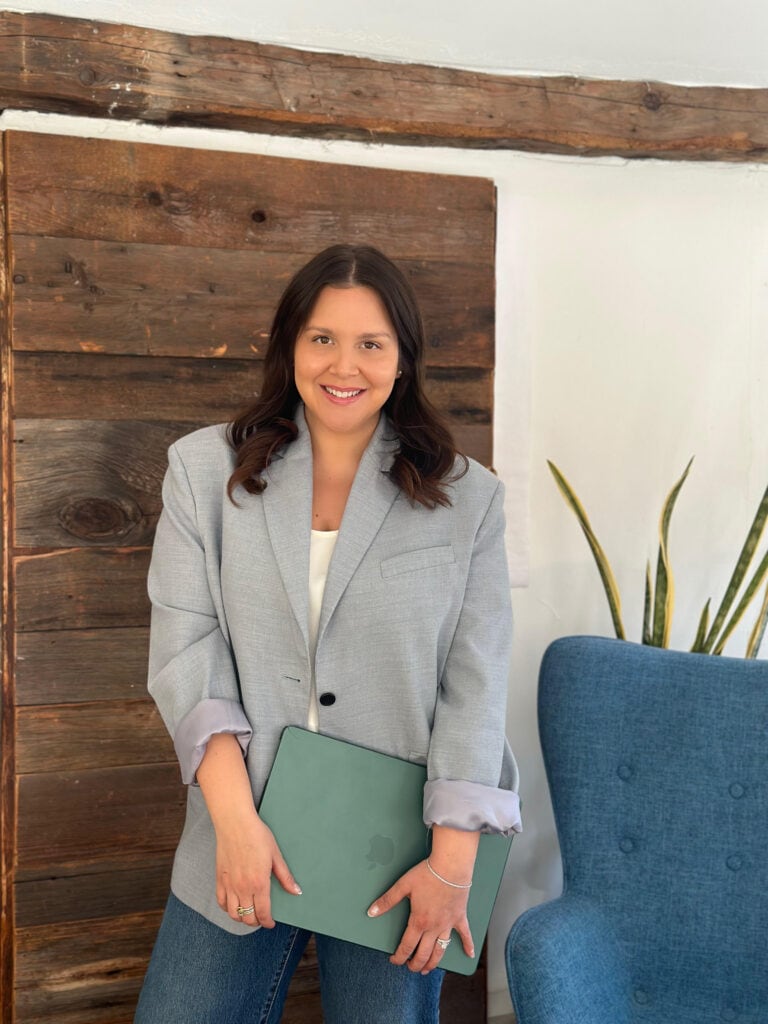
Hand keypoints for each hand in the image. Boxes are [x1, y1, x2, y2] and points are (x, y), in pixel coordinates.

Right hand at [215, 812, 301, 927]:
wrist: (234, 822)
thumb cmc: (256, 835)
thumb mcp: (275, 854)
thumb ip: (285, 876)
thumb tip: (296, 891)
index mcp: (259, 882)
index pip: (263, 913)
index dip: (267, 922)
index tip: (270, 923)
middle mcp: (243, 887)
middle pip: (248, 917)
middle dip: (256, 922)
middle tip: (261, 919)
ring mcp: (229, 884)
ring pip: (233, 913)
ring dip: (242, 918)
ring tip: (249, 914)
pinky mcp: (219, 879)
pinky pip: (221, 902)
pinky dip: (227, 909)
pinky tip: (234, 905)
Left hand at [367, 860, 473, 973]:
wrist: (451, 866)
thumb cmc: (427, 874)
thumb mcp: (403, 885)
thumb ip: (388, 900)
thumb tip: (372, 912)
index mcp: (419, 921)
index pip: (407, 946)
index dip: (399, 957)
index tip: (395, 960)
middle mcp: (434, 927)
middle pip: (423, 954)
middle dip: (415, 964)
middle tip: (410, 967)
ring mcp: (448, 924)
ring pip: (440, 951)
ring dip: (433, 963)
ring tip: (427, 969)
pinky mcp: (460, 917)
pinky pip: (465, 935)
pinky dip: (468, 946)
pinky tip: (469, 955)